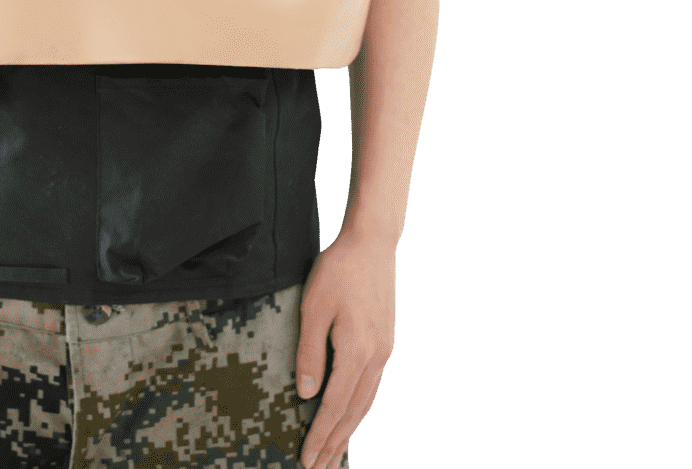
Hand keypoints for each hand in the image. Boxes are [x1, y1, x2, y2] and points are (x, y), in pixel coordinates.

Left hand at [295, 229, 396, 468]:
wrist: (372, 244)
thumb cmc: (338, 271)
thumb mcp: (314, 308)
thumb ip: (309, 353)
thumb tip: (306, 395)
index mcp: (357, 351)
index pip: (334, 406)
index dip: (319, 435)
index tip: (306, 460)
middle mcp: (376, 358)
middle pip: (353, 413)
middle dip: (335, 444)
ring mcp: (384, 352)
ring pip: (365, 403)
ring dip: (348, 432)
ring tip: (333, 455)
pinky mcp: (385, 344)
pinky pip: (371, 387)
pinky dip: (359, 410)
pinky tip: (350, 418)